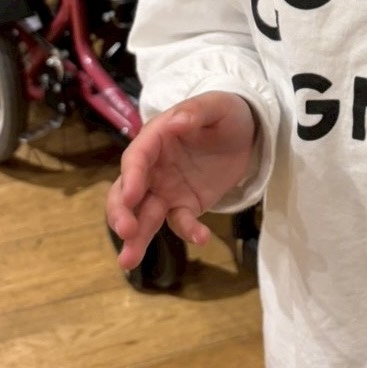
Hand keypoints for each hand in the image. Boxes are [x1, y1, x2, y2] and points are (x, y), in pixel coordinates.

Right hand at [106, 91, 257, 269]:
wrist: (245, 130)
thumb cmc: (224, 111)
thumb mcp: (216, 105)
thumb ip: (196, 111)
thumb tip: (176, 122)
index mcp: (156, 138)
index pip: (136, 159)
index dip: (131, 177)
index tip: (130, 196)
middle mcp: (154, 167)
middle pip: (127, 193)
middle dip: (121, 213)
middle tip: (126, 232)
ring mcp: (167, 189)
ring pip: (145, 216)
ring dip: (136, 238)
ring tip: (128, 263)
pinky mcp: (185, 205)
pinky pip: (182, 222)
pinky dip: (189, 232)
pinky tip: (202, 238)